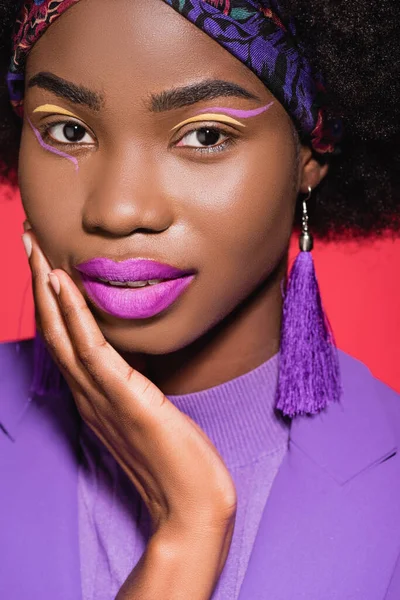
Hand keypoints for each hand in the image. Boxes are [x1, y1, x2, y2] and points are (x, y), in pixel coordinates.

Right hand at [23, 231, 236, 597]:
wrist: (191, 503)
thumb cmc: (175, 461)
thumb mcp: (147, 414)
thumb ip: (132, 389)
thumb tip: (134, 361)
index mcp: (93, 396)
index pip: (63, 341)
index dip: (50, 302)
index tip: (46, 264)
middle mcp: (88, 394)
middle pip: (52, 330)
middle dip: (38, 283)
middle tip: (27, 241)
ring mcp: (101, 396)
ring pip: (62, 333)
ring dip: (47, 288)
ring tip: (35, 249)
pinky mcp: (124, 397)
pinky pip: (91, 348)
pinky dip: (72, 314)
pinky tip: (62, 283)